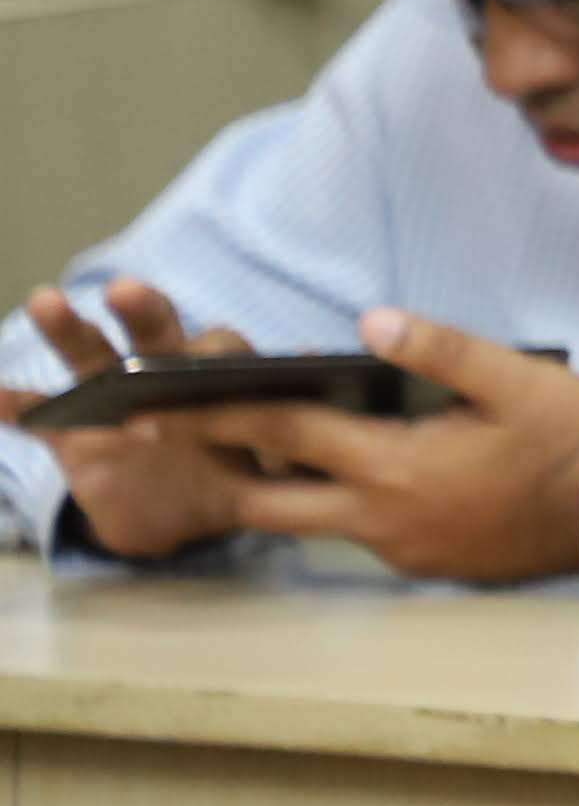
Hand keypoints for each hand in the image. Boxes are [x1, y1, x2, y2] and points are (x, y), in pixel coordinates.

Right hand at [5, 279, 265, 561]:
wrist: (184, 516)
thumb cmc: (234, 478)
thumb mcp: (265, 478)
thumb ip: (289, 450)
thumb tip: (321, 414)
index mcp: (218, 379)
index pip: (220, 350)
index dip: (214, 352)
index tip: (210, 354)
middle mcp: (164, 373)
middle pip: (155, 332)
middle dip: (142, 309)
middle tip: (124, 289)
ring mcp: (113, 397)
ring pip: (91, 355)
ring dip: (68, 328)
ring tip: (45, 300)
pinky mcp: (72, 430)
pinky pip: (38, 413)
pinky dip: (12, 404)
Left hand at [180, 310, 578, 584]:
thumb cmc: (571, 437)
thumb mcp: (516, 377)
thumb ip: (439, 349)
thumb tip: (369, 322)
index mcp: (394, 465)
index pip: (279, 434)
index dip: (208, 415)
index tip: (144, 406)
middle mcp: (379, 516)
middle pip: (262, 499)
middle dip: (207, 466)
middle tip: (155, 441)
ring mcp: (396, 547)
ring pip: (302, 520)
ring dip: (263, 487)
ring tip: (236, 453)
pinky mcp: (419, 562)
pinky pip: (351, 531)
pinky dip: (324, 501)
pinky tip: (336, 473)